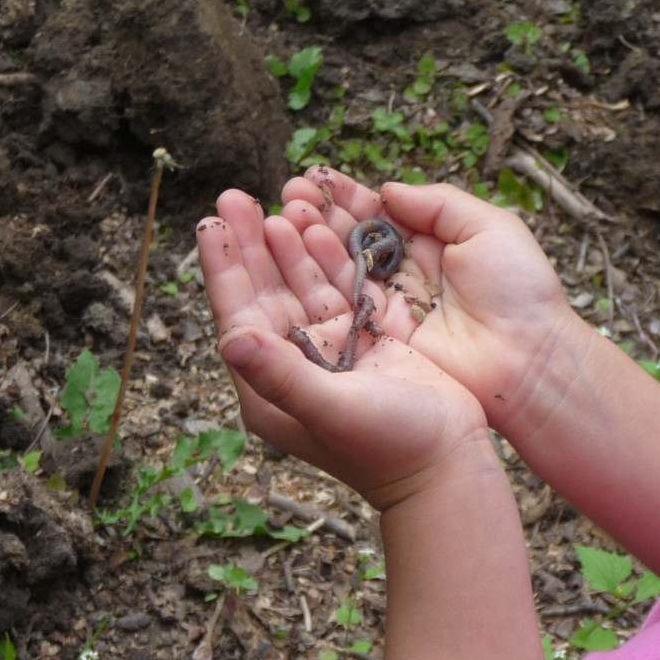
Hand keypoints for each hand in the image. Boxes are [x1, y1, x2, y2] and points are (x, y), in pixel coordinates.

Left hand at [197, 193, 494, 508]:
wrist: (449, 463)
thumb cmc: (390, 448)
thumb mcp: (331, 411)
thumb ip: (280, 376)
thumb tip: (230, 340)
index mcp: (273, 385)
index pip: (238, 316)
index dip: (224, 268)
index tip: (211, 222)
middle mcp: (297, 365)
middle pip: (265, 293)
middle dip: (251, 245)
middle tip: (235, 196)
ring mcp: (334, 352)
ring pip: (303, 287)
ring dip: (290, 246)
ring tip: (278, 202)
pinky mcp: (368, 342)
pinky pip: (343, 290)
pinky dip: (331, 259)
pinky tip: (320, 228)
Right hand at [279, 166, 584, 430]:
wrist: (530, 359)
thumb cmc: (520, 290)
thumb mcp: (489, 228)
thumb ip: (438, 204)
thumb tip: (388, 190)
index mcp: (435, 242)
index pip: (382, 212)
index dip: (348, 195)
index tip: (315, 177)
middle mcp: (408, 272)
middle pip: (354, 238)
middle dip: (320, 214)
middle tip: (288, 193)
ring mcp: (393, 306)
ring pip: (343, 268)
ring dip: (311, 241)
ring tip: (284, 214)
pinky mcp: (384, 337)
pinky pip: (345, 302)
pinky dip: (319, 279)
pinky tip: (296, 252)